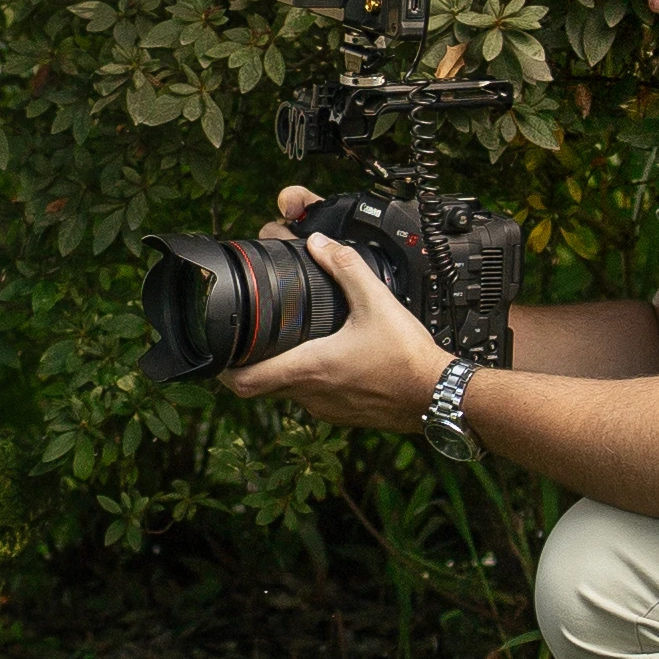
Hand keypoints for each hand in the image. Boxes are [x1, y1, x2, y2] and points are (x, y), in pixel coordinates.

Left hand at [226, 226, 451, 428]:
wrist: (439, 396)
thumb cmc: (407, 357)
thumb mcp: (376, 302)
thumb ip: (346, 267)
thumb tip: (320, 241)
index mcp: (309, 368)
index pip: (244, 383)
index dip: (223, 369)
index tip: (218, 352)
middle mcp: (311, 395)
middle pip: (261, 387)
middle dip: (252, 364)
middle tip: (252, 339)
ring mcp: (327, 409)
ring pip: (288, 393)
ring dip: (283, 372)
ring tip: (290, 344)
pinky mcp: (344, 416)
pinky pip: (314, 400)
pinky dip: (310, 382)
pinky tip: (328, 361)